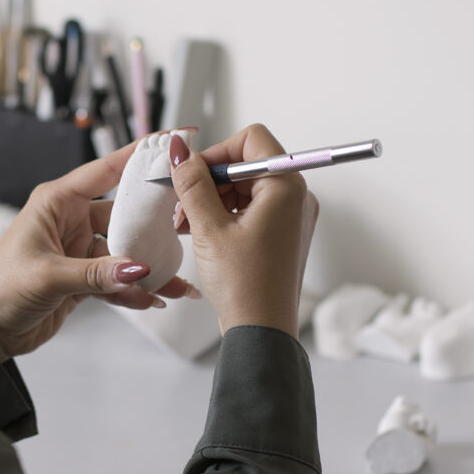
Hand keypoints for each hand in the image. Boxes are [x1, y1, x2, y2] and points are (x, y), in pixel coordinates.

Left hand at [0, 140, 195, 361]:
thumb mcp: (49, 276)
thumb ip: (97, 273)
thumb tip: (139, 269)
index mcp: (56, 202)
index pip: (106, 170)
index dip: (141, 154)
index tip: (173, 140)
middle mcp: (70, 221)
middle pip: (125, 213)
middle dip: (156, 225)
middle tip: (188, 228)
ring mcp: (78, 250)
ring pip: (125, 252)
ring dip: (150, 267)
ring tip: (177, 281)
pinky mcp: (82, 278)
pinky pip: (117, 279)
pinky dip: (134, 290)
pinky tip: (154, 298)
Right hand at [170, 124, 318, 337]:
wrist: (262, 332)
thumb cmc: (245, 285)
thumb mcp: (209, 229)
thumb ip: (192, 183)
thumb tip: (178, 149)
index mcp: (286, 188)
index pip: (251, 141)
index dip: (216, 154)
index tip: (190, 175)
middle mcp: (295, 198)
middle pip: (245, 166)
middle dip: (208, 182)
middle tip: (182, 207)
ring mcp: (289, 218)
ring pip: (243, 189)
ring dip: (210, 201)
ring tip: (186, 225)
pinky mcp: (280, 235)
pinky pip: (249, 211)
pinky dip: (222, 216)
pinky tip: (199, 234)